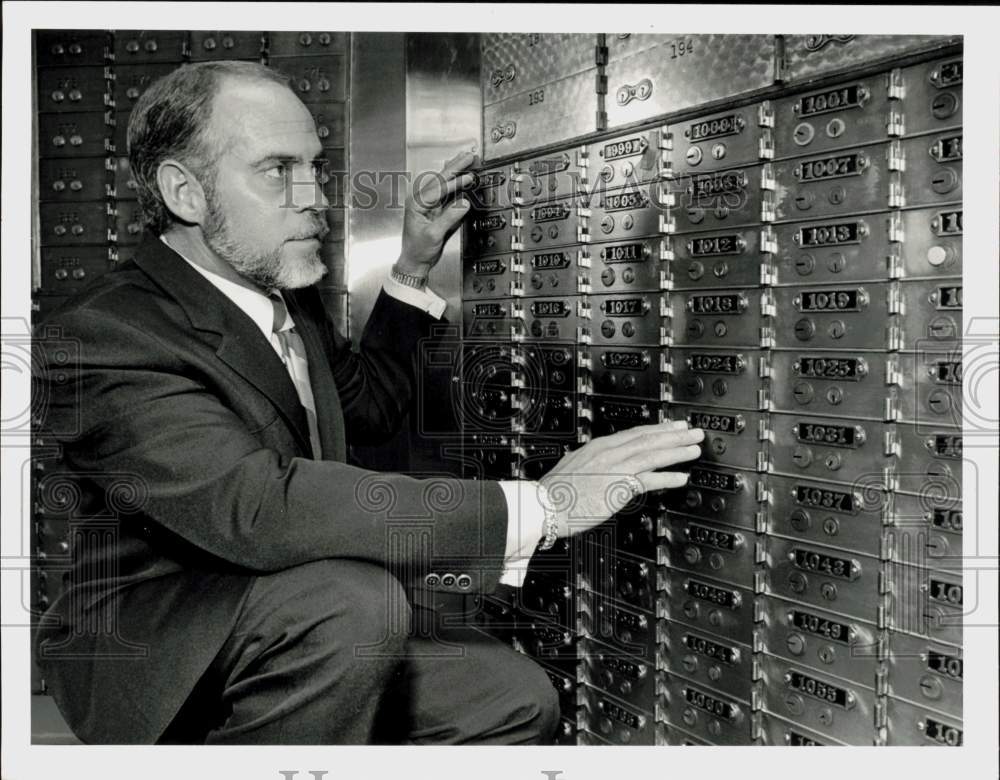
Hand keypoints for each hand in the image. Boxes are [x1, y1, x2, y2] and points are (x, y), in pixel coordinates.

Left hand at [397, 149, 477, 275]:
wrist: (415, 262)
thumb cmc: (418, 250)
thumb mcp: (434, 235)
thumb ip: (449, 218)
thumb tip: (463, 203)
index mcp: (417, 204)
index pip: (439, 188)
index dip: (455, 181)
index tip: (468, 175)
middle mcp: (422, 201)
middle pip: (440, 180)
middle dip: (455, 167)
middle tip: (469, 156)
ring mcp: (428, 205)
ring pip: (443, 183)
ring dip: (455, 171)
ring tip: (465, 159)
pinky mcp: (435, 210)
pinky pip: (446, 193)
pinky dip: (454, 183)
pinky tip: (458, 175)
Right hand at [539, 420, 703, 537]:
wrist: (544, 506)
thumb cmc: (555, 493)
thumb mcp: (574, 468)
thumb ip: (592, 464)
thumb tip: (601, 465)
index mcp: (597, 447)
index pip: (633, 433)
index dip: (656, 429)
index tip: (672, 427)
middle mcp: (608, 453)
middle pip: (647, 439)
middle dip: (673, 435)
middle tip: (693, 431)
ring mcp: (613, 469)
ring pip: (652, 455)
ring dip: (676, 451)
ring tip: (694, 448)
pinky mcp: (617, 487)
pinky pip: (648, 480)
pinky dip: (667, 478)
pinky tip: (681, 477)